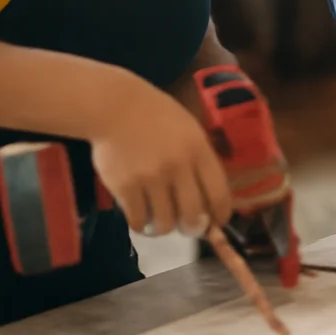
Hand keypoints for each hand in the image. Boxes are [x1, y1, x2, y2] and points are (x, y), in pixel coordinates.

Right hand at [87, 78, 233, 238]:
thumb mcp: (189, 129)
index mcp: (198, 150)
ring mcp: (150, 178)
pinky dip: (141, 224)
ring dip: (166, 227)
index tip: (218, 222)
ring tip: (162, 221)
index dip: (221, 214)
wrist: (114, 107)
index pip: (219, 193)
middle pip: (193, 215)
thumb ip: (200, 159)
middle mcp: (177, 166)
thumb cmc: (156, 116)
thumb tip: (211, 195)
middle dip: (194, 227)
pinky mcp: (125, 188)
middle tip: (188, 227)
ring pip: (165, 222)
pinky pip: (138, 220)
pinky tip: (142, 218)